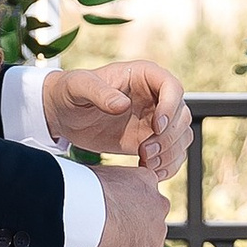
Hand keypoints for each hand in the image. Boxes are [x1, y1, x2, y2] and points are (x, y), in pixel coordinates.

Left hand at [42, 59, 190, 178]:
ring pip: (181, 137)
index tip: (156, 126)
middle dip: (169, 137)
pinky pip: (172, 153)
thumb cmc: (71, 91)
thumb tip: (123, 104)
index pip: (173, 87)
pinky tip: (150, 171)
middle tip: (145, 151)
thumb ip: (99, 93)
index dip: (171, 107)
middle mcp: (155, 96)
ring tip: (146, 163)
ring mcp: (155, 120)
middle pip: (182, 116)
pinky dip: (167, 165)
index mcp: (144, 75)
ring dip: (170, 153)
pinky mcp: (150, 140)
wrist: (64, 114)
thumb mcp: (79, 86)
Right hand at [87, 166, 170, 246]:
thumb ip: (106, 191)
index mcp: (146, 181)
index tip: (110, 224)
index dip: (126, 216)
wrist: (87, 205)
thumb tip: (90, 201)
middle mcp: (157, 205)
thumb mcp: (98, 178)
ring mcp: (156, 231)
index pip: (142, 201)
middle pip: (143, 226)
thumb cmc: (82, 188)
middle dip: (124, 238)